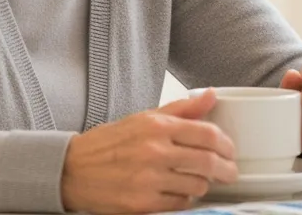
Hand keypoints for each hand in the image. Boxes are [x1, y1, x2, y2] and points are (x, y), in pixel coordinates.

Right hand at [60, 89, 237, 213]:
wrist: (71, 170)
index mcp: (157, 126)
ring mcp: (148, 179)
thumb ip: (181, 109)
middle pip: (207, 161)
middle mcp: (154, 151)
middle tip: (230, 172)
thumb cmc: (108, 144)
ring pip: (197, 185)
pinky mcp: (141, 204)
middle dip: (226, 169)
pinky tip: (182, 193)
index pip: (207, 133)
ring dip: (204, 185)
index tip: (230, 150)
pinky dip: (186, 200)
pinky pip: (179, 204)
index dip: (226, 144)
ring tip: (200, 182)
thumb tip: (211, 96)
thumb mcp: (143, 118)